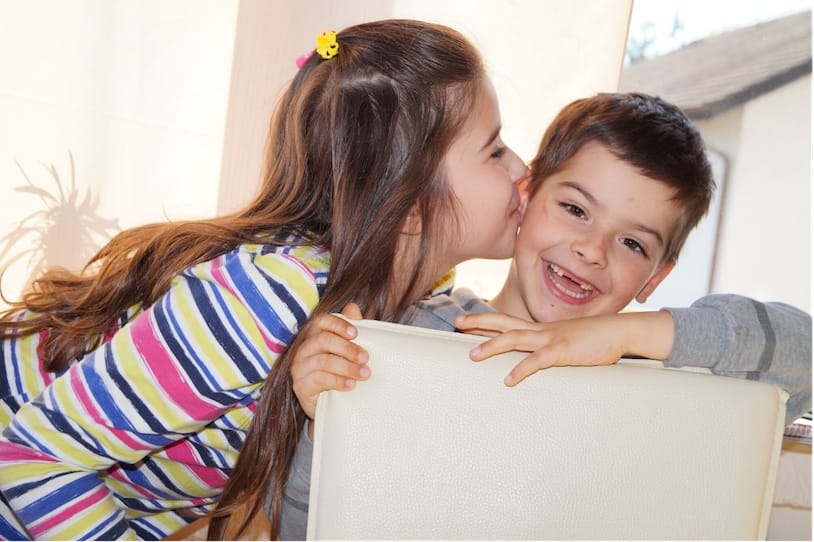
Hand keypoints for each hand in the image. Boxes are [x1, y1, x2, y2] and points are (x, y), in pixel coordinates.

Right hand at [291, 303, 367, 419]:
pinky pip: (319, 379)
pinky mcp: (300, 386)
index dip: (338, 324)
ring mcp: (299, 368)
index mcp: (313, 335)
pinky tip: (351, 385)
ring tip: (364, 373)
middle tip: (365, 358)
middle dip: (347, 348)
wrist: (330, 404)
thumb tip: (353, 308)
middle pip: (323, 340)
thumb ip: (350, 330)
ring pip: (323, 361)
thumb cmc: (338, 372)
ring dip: (347, 367)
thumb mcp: (346, 351)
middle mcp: (302, 349)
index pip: (320, 321)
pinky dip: (338, 381)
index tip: (355, 333)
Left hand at [454, 311, 672, 386]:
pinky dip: (521, 370)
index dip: (485, 320)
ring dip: (491, 346)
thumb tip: (538, 356)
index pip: (507, 321)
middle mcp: (541, 330)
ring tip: (472, 355)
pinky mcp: (562, 352)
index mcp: (541, 329)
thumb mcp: (567, 340)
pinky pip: (537, 361)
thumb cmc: (595, 338)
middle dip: (479, 322)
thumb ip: (550, 347)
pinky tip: (509, 380)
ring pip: (514, 339)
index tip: (465, 321)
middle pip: (503, 322)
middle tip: (456, 322)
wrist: (620, 331)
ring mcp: (551, 339)